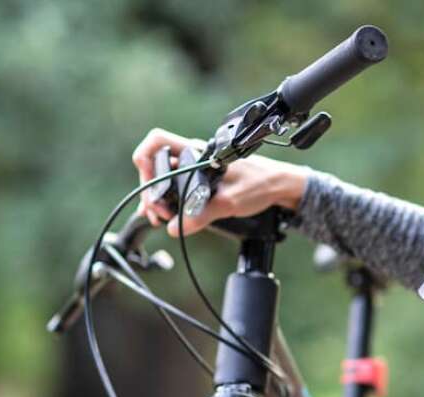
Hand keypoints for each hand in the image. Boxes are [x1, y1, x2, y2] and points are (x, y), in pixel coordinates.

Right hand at [131, 128, 310, 236]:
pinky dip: (168, 203)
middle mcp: (192, 157)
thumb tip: (175, 228)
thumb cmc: (260, 184)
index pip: (158, 141)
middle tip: (158, 213)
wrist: (279, 186)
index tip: (148, 182)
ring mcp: (194, 169)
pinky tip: (169, 218)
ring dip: (157, 198)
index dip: (145, 158)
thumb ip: (202, 215)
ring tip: (162, 218)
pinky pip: (176, 189)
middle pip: (154, 165)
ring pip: (163, 179)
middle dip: (149, 189)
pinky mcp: (200, 182)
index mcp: (196, 152)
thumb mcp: (230, 202)